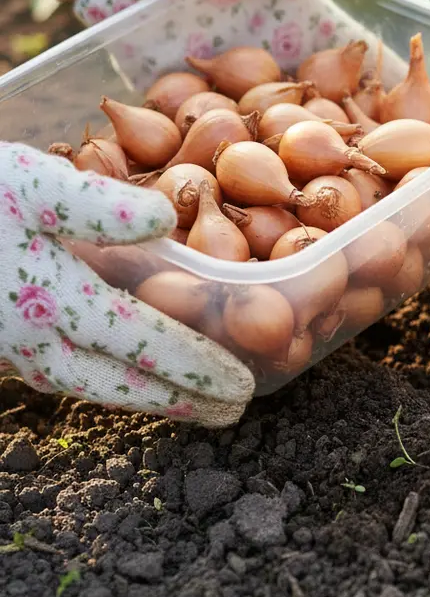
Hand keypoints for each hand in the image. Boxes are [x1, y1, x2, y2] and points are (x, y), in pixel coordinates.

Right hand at [0, 142, 254, 425]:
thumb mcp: (35, 182)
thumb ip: (97, 205)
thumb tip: (164, 215)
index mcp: (53, 300)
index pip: (142, 342)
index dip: (194, 366)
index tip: (240, 385)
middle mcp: (35, 338)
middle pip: (120, 382)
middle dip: (178, 401)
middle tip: (231, 414)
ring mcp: (16, 347)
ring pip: (92, 385)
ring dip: (146, 398)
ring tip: (195, 406)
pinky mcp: (8, 343)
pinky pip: (69, 373)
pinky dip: (111, 380)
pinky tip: (134, 377)